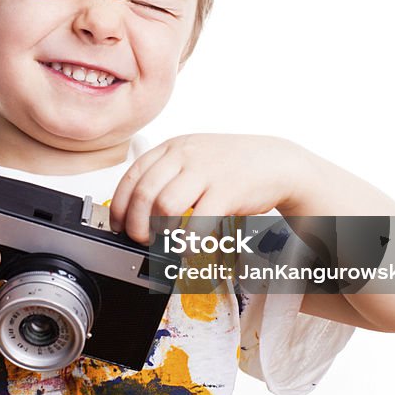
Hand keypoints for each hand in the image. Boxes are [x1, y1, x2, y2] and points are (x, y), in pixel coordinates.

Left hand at [108, 134, 304, 243]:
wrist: (275, 162)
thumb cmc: (231, 165)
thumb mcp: (193, 157)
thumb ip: (166, 175)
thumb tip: (136, 209)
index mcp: (172, 148)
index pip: (132, 176)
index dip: (120, 205)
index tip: (118, 225)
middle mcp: (185, 156)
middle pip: (144, 194)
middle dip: (136, 224)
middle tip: (140, 239)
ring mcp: (206, 172)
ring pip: (165, 206)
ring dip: (159, 232)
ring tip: (164, 242)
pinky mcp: (226, 191)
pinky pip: (198, 221)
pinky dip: (187, 240)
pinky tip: (187, 247)